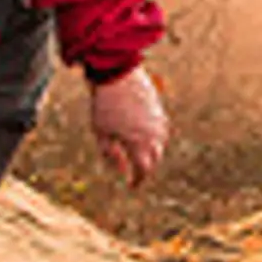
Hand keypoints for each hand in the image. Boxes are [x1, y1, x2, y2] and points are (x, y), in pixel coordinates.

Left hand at [88, 67, 169, 184]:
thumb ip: (111, 154)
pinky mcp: (159, 109)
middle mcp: (154, 134)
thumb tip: (122, 170)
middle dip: (145, 168)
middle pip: (155, 159)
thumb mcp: (101, 133)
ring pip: (160, 144)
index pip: (144, 170)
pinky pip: (161, 130)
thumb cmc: (105, 105)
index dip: (138, 181)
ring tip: (139, 154)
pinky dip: (154, 137)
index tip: (132, 186)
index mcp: (140, 143)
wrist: (117, 74)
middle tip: (136, 172)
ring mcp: (159, 121)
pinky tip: (144, 135)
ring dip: (151, 152)